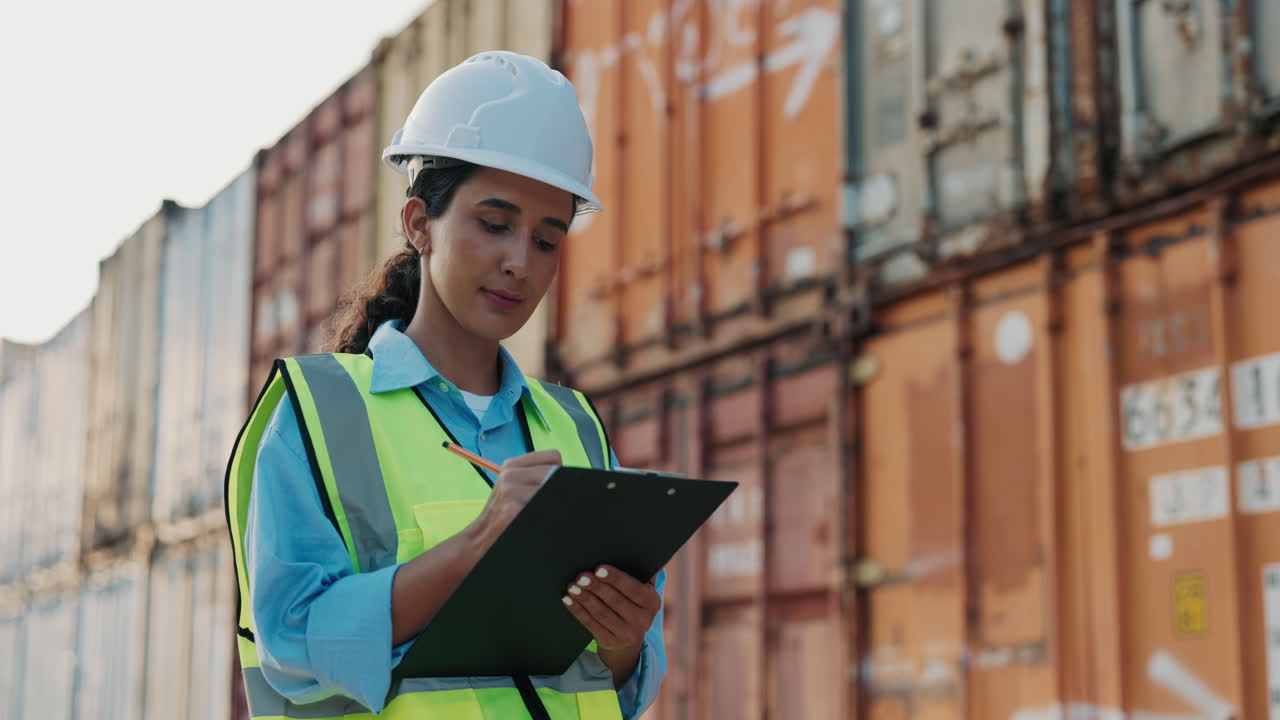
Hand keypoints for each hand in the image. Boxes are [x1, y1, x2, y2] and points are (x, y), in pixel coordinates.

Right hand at [474, 449, 560, 541]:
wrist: (478, 540)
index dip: (560, 473)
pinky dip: (549, 518)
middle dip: (561, 490)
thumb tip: (572, 477)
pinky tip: (538, 523)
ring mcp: (511, 491)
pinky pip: (546, 508)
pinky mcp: (513, 509)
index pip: (554, 457)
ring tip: (542, 514)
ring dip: (555, 504)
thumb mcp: (513, 488)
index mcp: (512, 465)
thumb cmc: (502, 515)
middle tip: (551, 505)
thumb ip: (535, 478)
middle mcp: (510, 474)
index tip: (554, 487)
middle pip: (556, 473)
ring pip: (554, 490)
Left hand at [561, 565, 660, 684]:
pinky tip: (568, 599)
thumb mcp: (643, 589)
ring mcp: (626, 634)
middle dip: (596, 587)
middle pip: (615, 601)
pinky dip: (577, 611)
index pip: (634, 589)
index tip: (599, 569)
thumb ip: (643, 572)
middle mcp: (643, 621)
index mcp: (652, 603)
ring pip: (601, 613)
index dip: (616, 579)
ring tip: (572, 586)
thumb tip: (641, 549)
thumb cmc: (632, 601)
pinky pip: (591, 625)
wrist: (629, 638)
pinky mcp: (610, 642)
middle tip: (581, 576)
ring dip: (585, 598)